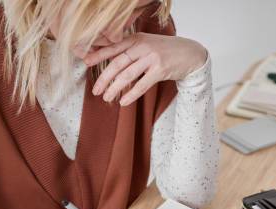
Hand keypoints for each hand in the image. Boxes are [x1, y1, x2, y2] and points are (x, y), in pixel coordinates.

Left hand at [83, 33, 206, 105]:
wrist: (190, 53)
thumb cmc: (165, 51)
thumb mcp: (146, 45)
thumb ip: (130, 50)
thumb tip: (110, 61)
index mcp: (136, 39)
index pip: (113, 47)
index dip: (98, 55)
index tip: (85, 62)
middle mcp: (142, 46)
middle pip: (117, 63)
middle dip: (104, 78)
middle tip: (96, 91)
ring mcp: (152, 58)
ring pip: (127, 75)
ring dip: (115, 88)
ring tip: (107, 98)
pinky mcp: (160, 70)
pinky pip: (142, 85)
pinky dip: (131, 94)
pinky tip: (123, 102)